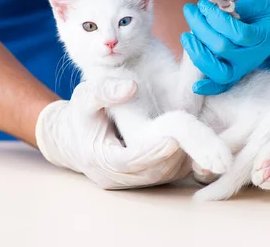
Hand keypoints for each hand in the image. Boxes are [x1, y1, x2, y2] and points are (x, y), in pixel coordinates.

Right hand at [36, 78, 188, 188]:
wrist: (71, 138)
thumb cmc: (79, 116)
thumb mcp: (84, 97)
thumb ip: (104, 91)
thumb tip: (131, 87)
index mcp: (99, 158)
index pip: (129, 161)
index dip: (152, 152)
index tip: (172, 139)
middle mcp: (114, 177)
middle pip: (150, 172)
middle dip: (173, 156)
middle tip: (195, 137)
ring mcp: (128, 182)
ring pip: (161, 177)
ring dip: (180, 160)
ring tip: (198, 139)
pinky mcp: (139, 181)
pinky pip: (164, 176)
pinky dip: (179, 162)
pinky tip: (192, 144)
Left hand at [181, 0, 269, 95]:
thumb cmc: (262, 18)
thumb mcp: (258, 6)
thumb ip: (239, 6)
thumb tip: (214, 5)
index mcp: (262, 37)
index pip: (237, 32)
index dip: (216, 18)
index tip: (203, 4)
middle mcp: (252, 57)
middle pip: (222, 48)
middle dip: (201, 28)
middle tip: (190, 11)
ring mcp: (242, 69)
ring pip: (220, 71)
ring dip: (199, 54)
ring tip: (185, 36)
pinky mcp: (234, 76)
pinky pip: (222, 87)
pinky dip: (209, 88)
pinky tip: (196, 86)